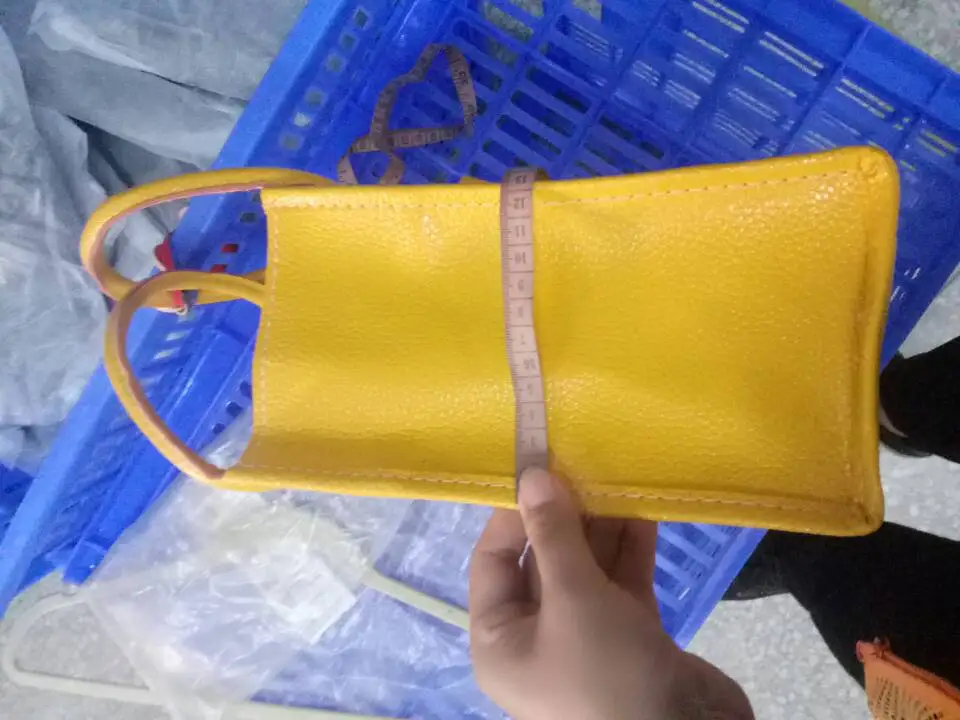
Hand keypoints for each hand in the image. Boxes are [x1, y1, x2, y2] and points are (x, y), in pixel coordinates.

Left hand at [469, 468, 753, 719]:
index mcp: (500, 639)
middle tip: (584, 464)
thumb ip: (553, 533)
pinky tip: (643, 508)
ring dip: (602, 526)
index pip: (492, 561)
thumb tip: (531, 475)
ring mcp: (585, 639)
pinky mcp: (630, 638)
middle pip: (542, 561)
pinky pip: (621, 584)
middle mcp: (536, 638)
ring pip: (586, 569)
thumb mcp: (572, 598)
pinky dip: (631, 549)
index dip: (514, 514)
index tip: (539, 468)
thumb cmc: (607, 673)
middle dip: (565, 515)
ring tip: (616, 476)